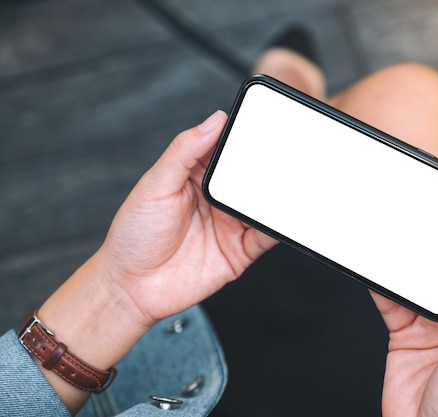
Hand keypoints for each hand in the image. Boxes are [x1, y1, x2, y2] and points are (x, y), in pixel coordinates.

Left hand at [98, 110, 276, 325]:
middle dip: (271, 166)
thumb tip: (215, 119)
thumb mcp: (156, 184)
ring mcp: (231, 224)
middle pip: (252, 177)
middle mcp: (218, 198)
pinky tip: (287, 216)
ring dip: (280, 196)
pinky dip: (280, 227)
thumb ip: (185, 151)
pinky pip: (266, 236)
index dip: (246, 137)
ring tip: (296, 182)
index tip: (266, 123)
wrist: (131, 289)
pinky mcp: (240, 251)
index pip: (229, 150)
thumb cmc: (134, 235)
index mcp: (197, 175)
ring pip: (264, 205)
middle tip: (290, 153)